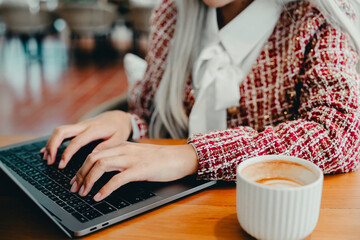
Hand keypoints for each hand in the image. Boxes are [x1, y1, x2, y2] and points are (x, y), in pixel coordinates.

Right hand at [41, 111, 131, 168]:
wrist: (120, 117)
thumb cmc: (120, 129)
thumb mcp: (119, 139)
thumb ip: (106, 146)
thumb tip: (93, 155)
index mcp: (94, 129)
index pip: (76, 141)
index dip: (67, 153)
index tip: (61, 165)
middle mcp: (84, 125)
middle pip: (62, 131)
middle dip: (52, 145)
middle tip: (49, 161)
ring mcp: (80, 125)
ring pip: (60, 130)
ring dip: (50, 144)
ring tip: (47, 159)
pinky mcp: (78, 127)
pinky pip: (63, 132)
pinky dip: (54, 141)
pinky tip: (48, 151)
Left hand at [69, 142, 198, 201]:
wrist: (179, 157)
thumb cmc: (160, 159)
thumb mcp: (137, 155)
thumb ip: (122, 159)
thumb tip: (107, 170)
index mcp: (122, 146)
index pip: (94, 154)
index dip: (81, 168)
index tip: (76, 180)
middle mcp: (123, 150)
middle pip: (93, 158)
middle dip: (80, 174)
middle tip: (75, 188)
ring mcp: (131, 159)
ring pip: (101, 166)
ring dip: (88, 180)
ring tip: (84, 193)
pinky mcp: (140, 169)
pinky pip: (117, 179)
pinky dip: (105, 188)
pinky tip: (99, 196)